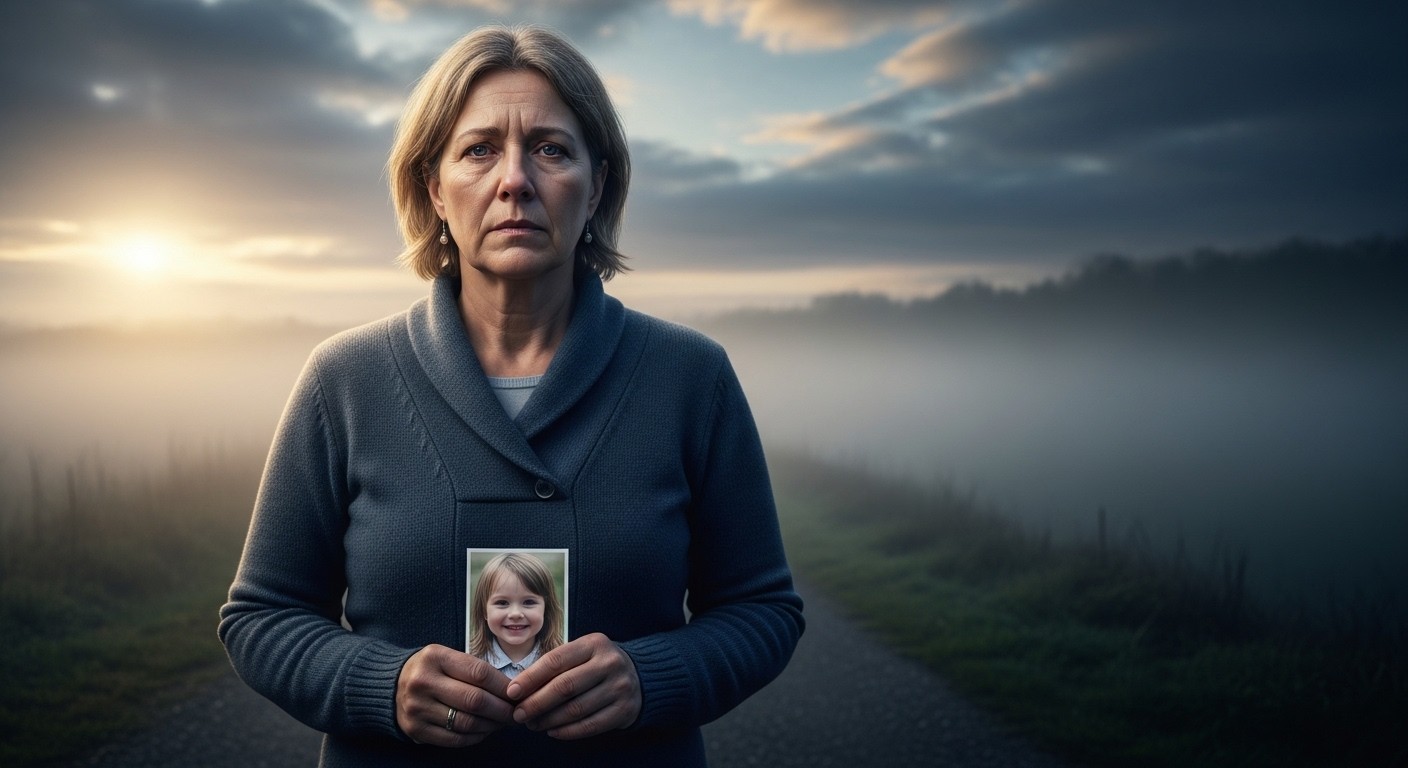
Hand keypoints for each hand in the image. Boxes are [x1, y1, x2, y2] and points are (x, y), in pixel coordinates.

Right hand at [396, 644, 514, 746]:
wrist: (390, 685)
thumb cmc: (430, 670)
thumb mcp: (446, 657)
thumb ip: (474, 670)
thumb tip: (512, 689)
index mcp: (435, 657)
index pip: (479, 673)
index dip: (504, 686)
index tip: (518, 694)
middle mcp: (423, 681)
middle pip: (475, 700)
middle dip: (502, 709)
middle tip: (516, 712)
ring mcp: (417, 707)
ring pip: (467, 722)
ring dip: (491, 725)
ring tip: (502, 722)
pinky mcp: (415, 729)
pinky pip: (454, 739)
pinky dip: (475, 737)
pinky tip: (484, 731)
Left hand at [505, 633, 641, 739]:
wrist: (640, 676)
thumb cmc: (598, 664)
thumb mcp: (582, 653)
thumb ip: (555, 666)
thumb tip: (519, 689)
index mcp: (594, 643)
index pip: (555, 660)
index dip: (530, 678)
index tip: (512, 692)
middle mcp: (609, 663)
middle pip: (564, 686)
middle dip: (535, 703)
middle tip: (518, 715)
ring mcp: (620, 687)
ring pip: (575, 709)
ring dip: (548, 720)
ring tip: (533, 724)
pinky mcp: (624, 710)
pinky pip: (590, 726)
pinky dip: (567, 731)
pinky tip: (552, 731)